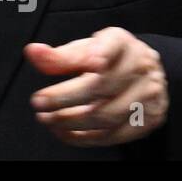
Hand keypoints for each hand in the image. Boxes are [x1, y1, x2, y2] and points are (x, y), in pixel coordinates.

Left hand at [24, 27, 167, 145]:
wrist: (143, 74)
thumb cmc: (109, 59)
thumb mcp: (85, 49)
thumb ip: (59, 55)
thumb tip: (32, 52)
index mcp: (122, 42)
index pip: (114, 44)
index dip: (103, 52)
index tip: (92, 61)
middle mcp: (140, 67)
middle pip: (103, 86)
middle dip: (66, 97)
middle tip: (39, 103)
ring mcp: (148, 95)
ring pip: (108, 115)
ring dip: (72, 121)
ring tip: (48, 119)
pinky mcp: (148, 119)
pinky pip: (114, 135)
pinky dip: (85, 138)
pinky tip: (65, 132)